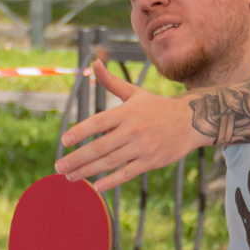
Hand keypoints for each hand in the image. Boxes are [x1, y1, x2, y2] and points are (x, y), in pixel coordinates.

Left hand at [56, 55, 199, 192]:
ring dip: (87, 171)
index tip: (64, 142)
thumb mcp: (135, 92)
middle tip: (58, 167)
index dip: (79, 132)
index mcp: (126, 112)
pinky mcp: (150, 162)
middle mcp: (133, 130)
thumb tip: (94, 62)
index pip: (98, 122)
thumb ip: (111, 82)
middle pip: (99, 147)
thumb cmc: (157, 106)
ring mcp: (142, 147)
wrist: (191, 121)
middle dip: (76, 159)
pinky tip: (95, 187)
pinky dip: (110, 181)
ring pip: (109, 162)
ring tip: (70, 177)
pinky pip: (126, 173)